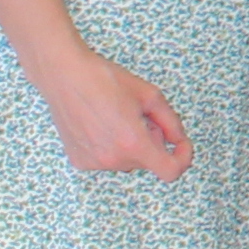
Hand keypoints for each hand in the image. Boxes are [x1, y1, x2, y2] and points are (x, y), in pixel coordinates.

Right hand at [35, 44, 190, 179]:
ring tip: (118, 117)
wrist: (65, 76)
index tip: (181, 145)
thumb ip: (171, 122)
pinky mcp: (79, 160)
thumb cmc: (104, 80)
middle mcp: (112, 159)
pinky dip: (111, 147)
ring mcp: (93, 162)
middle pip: (148, 161)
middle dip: (153, 142)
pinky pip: (107, 160)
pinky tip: (101, 124)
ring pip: (128, 161)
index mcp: (133, 144)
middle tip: (142, 117)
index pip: (170, 172)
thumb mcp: (149, 95)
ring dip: (132, 145)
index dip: (182, 159)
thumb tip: (178, 139)